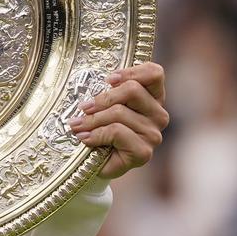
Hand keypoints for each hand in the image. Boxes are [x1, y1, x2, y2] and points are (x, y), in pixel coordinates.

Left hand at [69, 62, 168, 179]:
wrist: (95, 163)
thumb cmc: (100, 130)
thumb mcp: (104, 105)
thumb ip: (108, 92)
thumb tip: (94, 85)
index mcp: (153, 98)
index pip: (154, 74)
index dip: (131, 72)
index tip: (108, 80)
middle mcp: (158, 115)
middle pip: (132, 90)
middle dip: (102, 99)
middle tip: (83, 108)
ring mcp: (153, 134)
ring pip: (119, 112)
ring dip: (92, 119)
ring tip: (78, 126)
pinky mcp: (144, 152)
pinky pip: (116, 132)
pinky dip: (96, 134)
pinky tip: (85, 138)